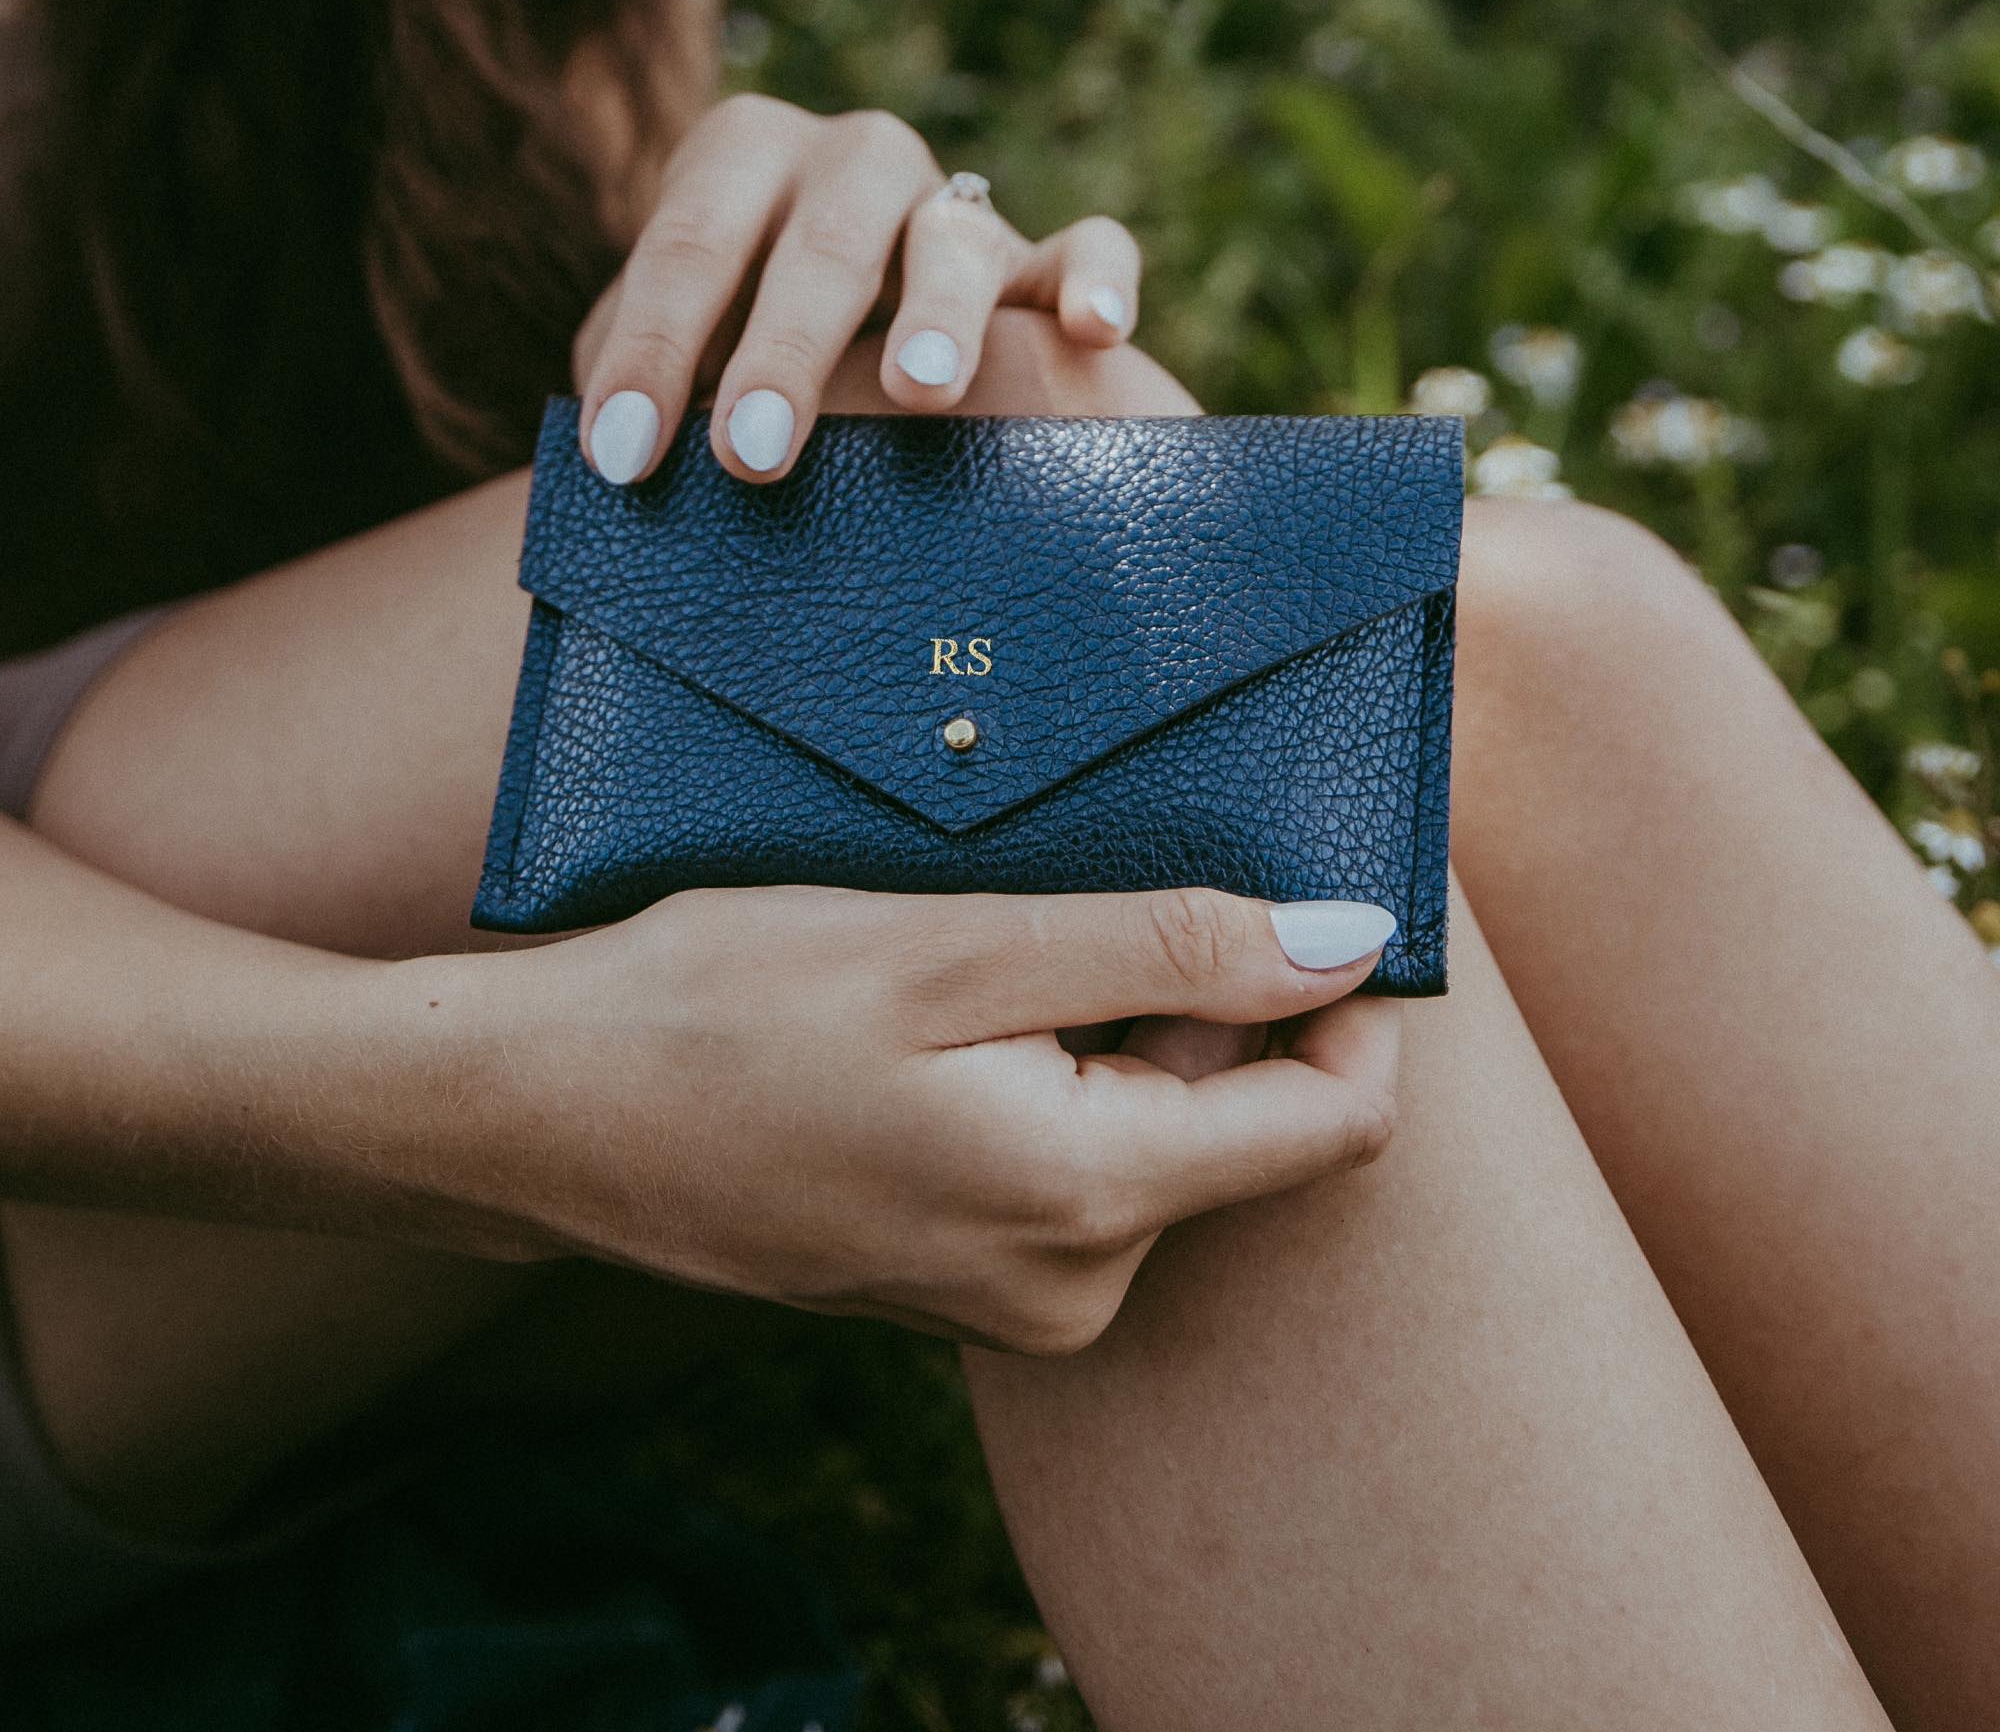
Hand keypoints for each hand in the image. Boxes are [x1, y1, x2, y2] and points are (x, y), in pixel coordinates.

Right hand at [415, 887, 1401, 1354]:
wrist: (536, 1114)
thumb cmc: (723, 1008)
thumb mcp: (956, 947)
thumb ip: (1170, 952)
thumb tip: (1349, 945)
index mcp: (1088, 1204)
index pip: (1331, 1125)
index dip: (1349, 1003)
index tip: (1302, 891)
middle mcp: (1070, 1286)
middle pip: (1238, 1125)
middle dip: (1202, 1005)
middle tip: (1070, 902)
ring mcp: (1007, 1296)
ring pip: (1149, 1139)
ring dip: (1112, 1032)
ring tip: (981, 958)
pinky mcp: (955, 1278)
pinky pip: (1069, 1169)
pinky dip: (1052, 1078)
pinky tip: (946, 1019)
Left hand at [570, 95, 1144, 484]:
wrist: (842, 319)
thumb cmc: (730, 346)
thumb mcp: (670, 344)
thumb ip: (633, 374)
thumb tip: (606, 470)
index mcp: (741, 159)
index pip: (691, 245)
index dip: (651, 348)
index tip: (625, 459)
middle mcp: (852, 160)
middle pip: (821, 242)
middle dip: (782, 350)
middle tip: (752, 455)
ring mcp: (953, 206)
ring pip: (954, 241)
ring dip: (938, 313)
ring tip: (922, 391)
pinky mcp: (1041, 258)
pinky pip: (1089, 248)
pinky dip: (1096, 280)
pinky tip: (1091, 334)